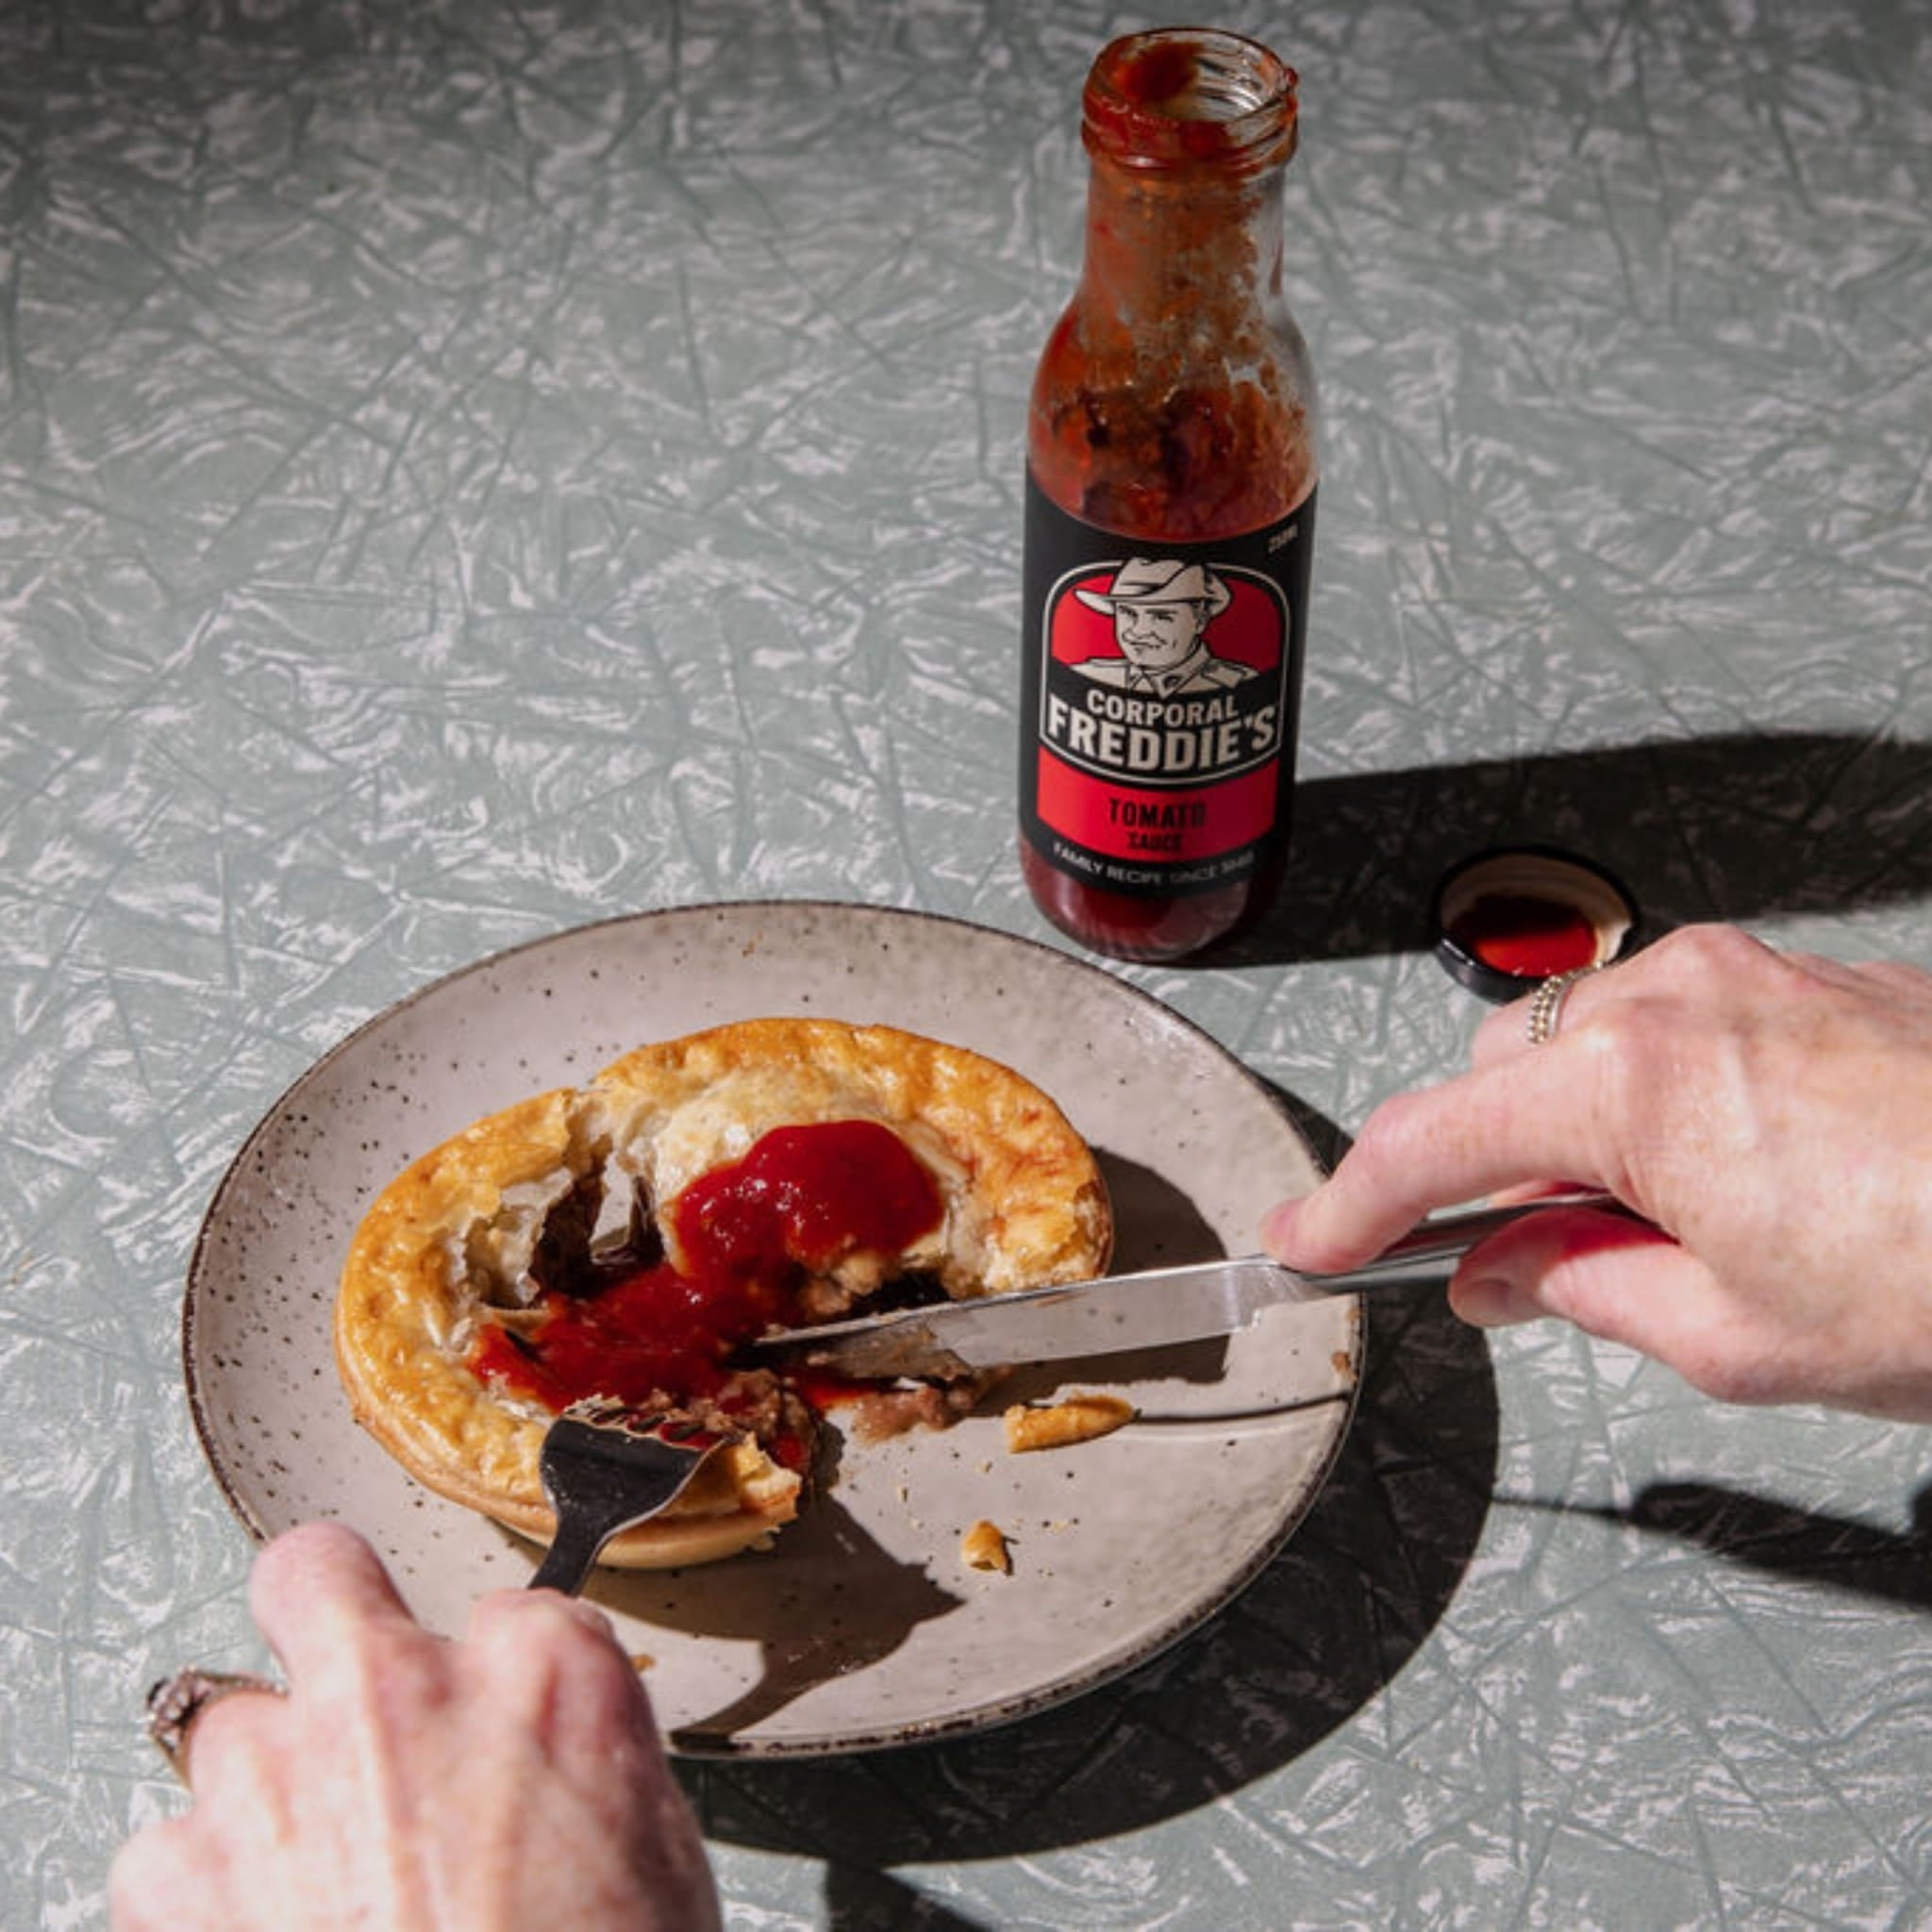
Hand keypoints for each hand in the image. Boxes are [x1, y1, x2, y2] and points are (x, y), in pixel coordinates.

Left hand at [111, 1522, 721, 1931]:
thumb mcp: (658, 1858)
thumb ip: (590, 1766)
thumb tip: (549, 1765)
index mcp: (545, 1679)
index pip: (517, 1608)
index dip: (506, 1676)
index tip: (502, 1724)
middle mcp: (400, 1693)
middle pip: (315, 1572)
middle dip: (324, 1611)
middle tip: (351, 1687)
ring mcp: (275, 1775)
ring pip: (228, 1723)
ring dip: (266, 1786)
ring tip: (318, 1877)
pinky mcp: (177, 1880)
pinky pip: (168, 1852)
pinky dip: (207, 1894)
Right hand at [1261, 925, 1931, 1418]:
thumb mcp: (1736, 1336)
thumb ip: (1582, 1292)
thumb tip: (1507, 1275)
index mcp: (1630, 1083)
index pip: (1429, 1140)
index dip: (1350, 1204)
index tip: (1311, 1242)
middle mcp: (1673, 996)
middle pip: (1500, 1075)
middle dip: (1492, 1169)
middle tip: (1531, 1271)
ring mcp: (1745, 974)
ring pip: (1585, 1044)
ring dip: (1581, 1133)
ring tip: (1667, 1235)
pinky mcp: (1805, 976)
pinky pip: (1674, 1025)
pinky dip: (1657, 1099)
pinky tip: (1730, 1179)